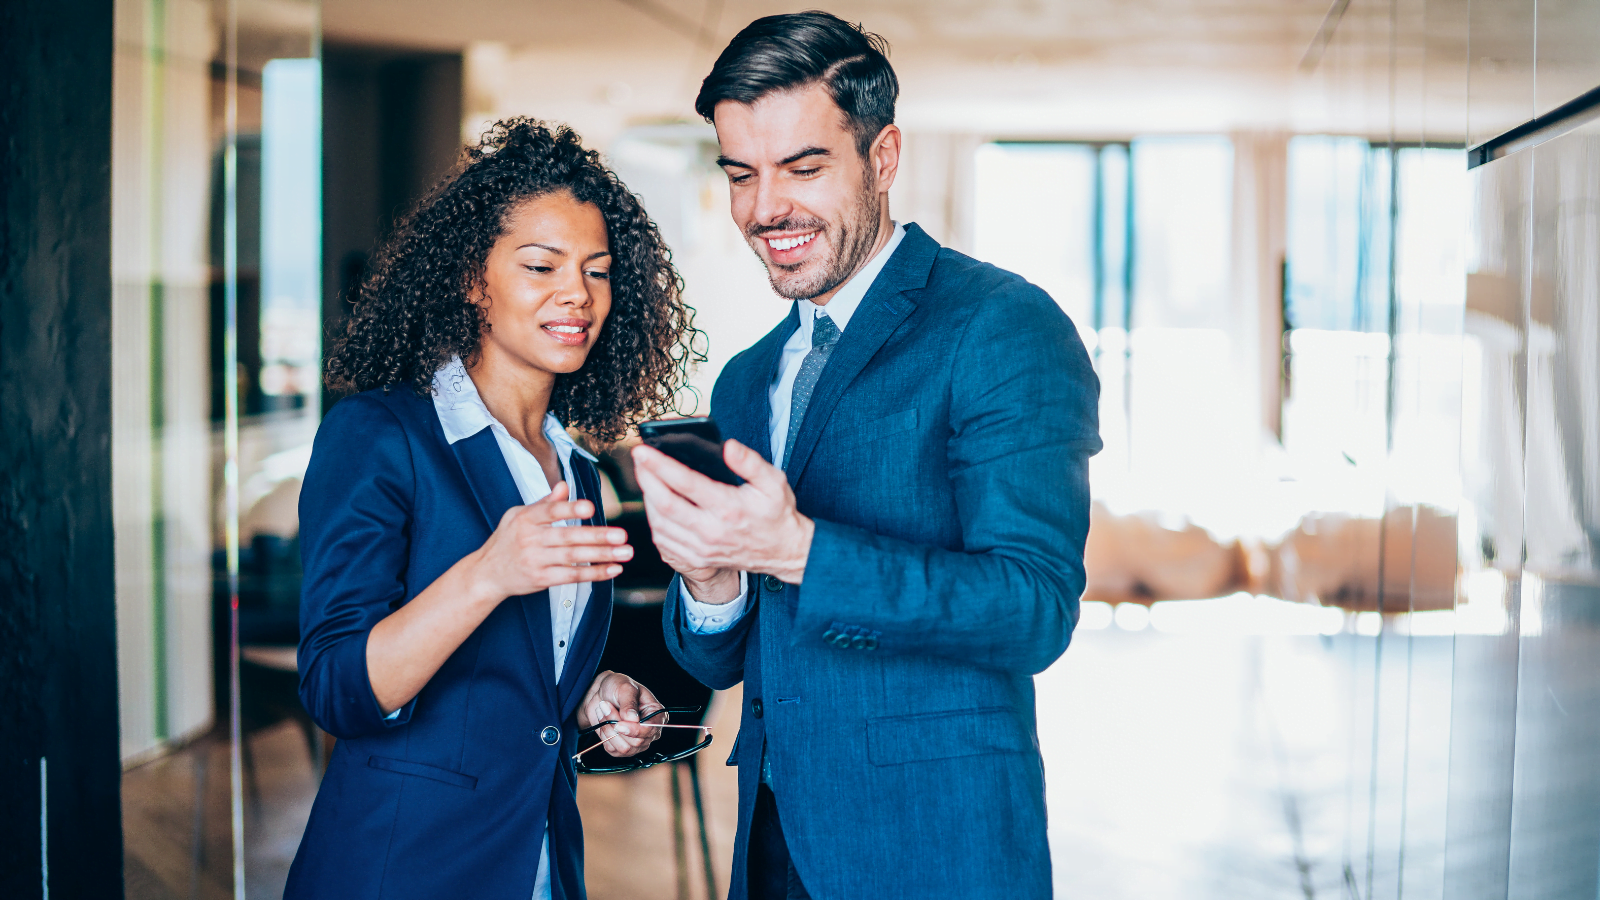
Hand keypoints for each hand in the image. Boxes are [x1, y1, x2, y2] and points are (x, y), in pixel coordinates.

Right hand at [468, 482, 631, 599]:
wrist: (487, 574)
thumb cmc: (507, 540)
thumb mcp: (518, 516)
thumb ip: (545, 503)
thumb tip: (564, 486)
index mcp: (526, 519)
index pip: (550, 512)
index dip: (570, 509)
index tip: (591, 508)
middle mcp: (530, 539)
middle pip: (568, 537)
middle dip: (597, 536)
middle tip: (622, 535)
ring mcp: (535, 560)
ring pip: (574, 557)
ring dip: (603, 555)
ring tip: (625, 552)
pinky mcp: (541, 579)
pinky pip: (572, 576)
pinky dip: (594, 573)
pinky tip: (613, 569)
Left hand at [577, 671, 664, 756]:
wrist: (601, 694)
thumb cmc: (617, 687)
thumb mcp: (625, 688)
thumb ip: (629, 703)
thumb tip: (633, 719)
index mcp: (657, 714)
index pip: (651, 730)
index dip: (635, 730)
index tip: (619, 724)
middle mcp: (649, 730)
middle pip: (637, 742)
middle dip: (617, 726)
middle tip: (606, 706)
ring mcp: (636, 741)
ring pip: (624, 748)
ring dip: (609, 730)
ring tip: (604, 712)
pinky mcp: (622, 747)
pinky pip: (613, 750)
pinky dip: (604, 736)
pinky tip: (604, 721)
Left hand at [631, 439, 813, 590]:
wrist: (783, 552)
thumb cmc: (776, 514)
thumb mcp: (773, 482)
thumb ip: (751, 462)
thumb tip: (728, 447)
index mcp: (728, 509)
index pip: (685, 483)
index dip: (660, 464)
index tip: (643, 450)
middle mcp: (711, 531)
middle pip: (664, 504)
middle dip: (645, 478)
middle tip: (637, 459)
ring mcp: (701, 549)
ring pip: (659, 523)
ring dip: (646, 498)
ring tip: (644, 476)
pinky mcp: (696, 559)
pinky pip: (663, 540)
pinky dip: (653, 520)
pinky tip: (654, 503)